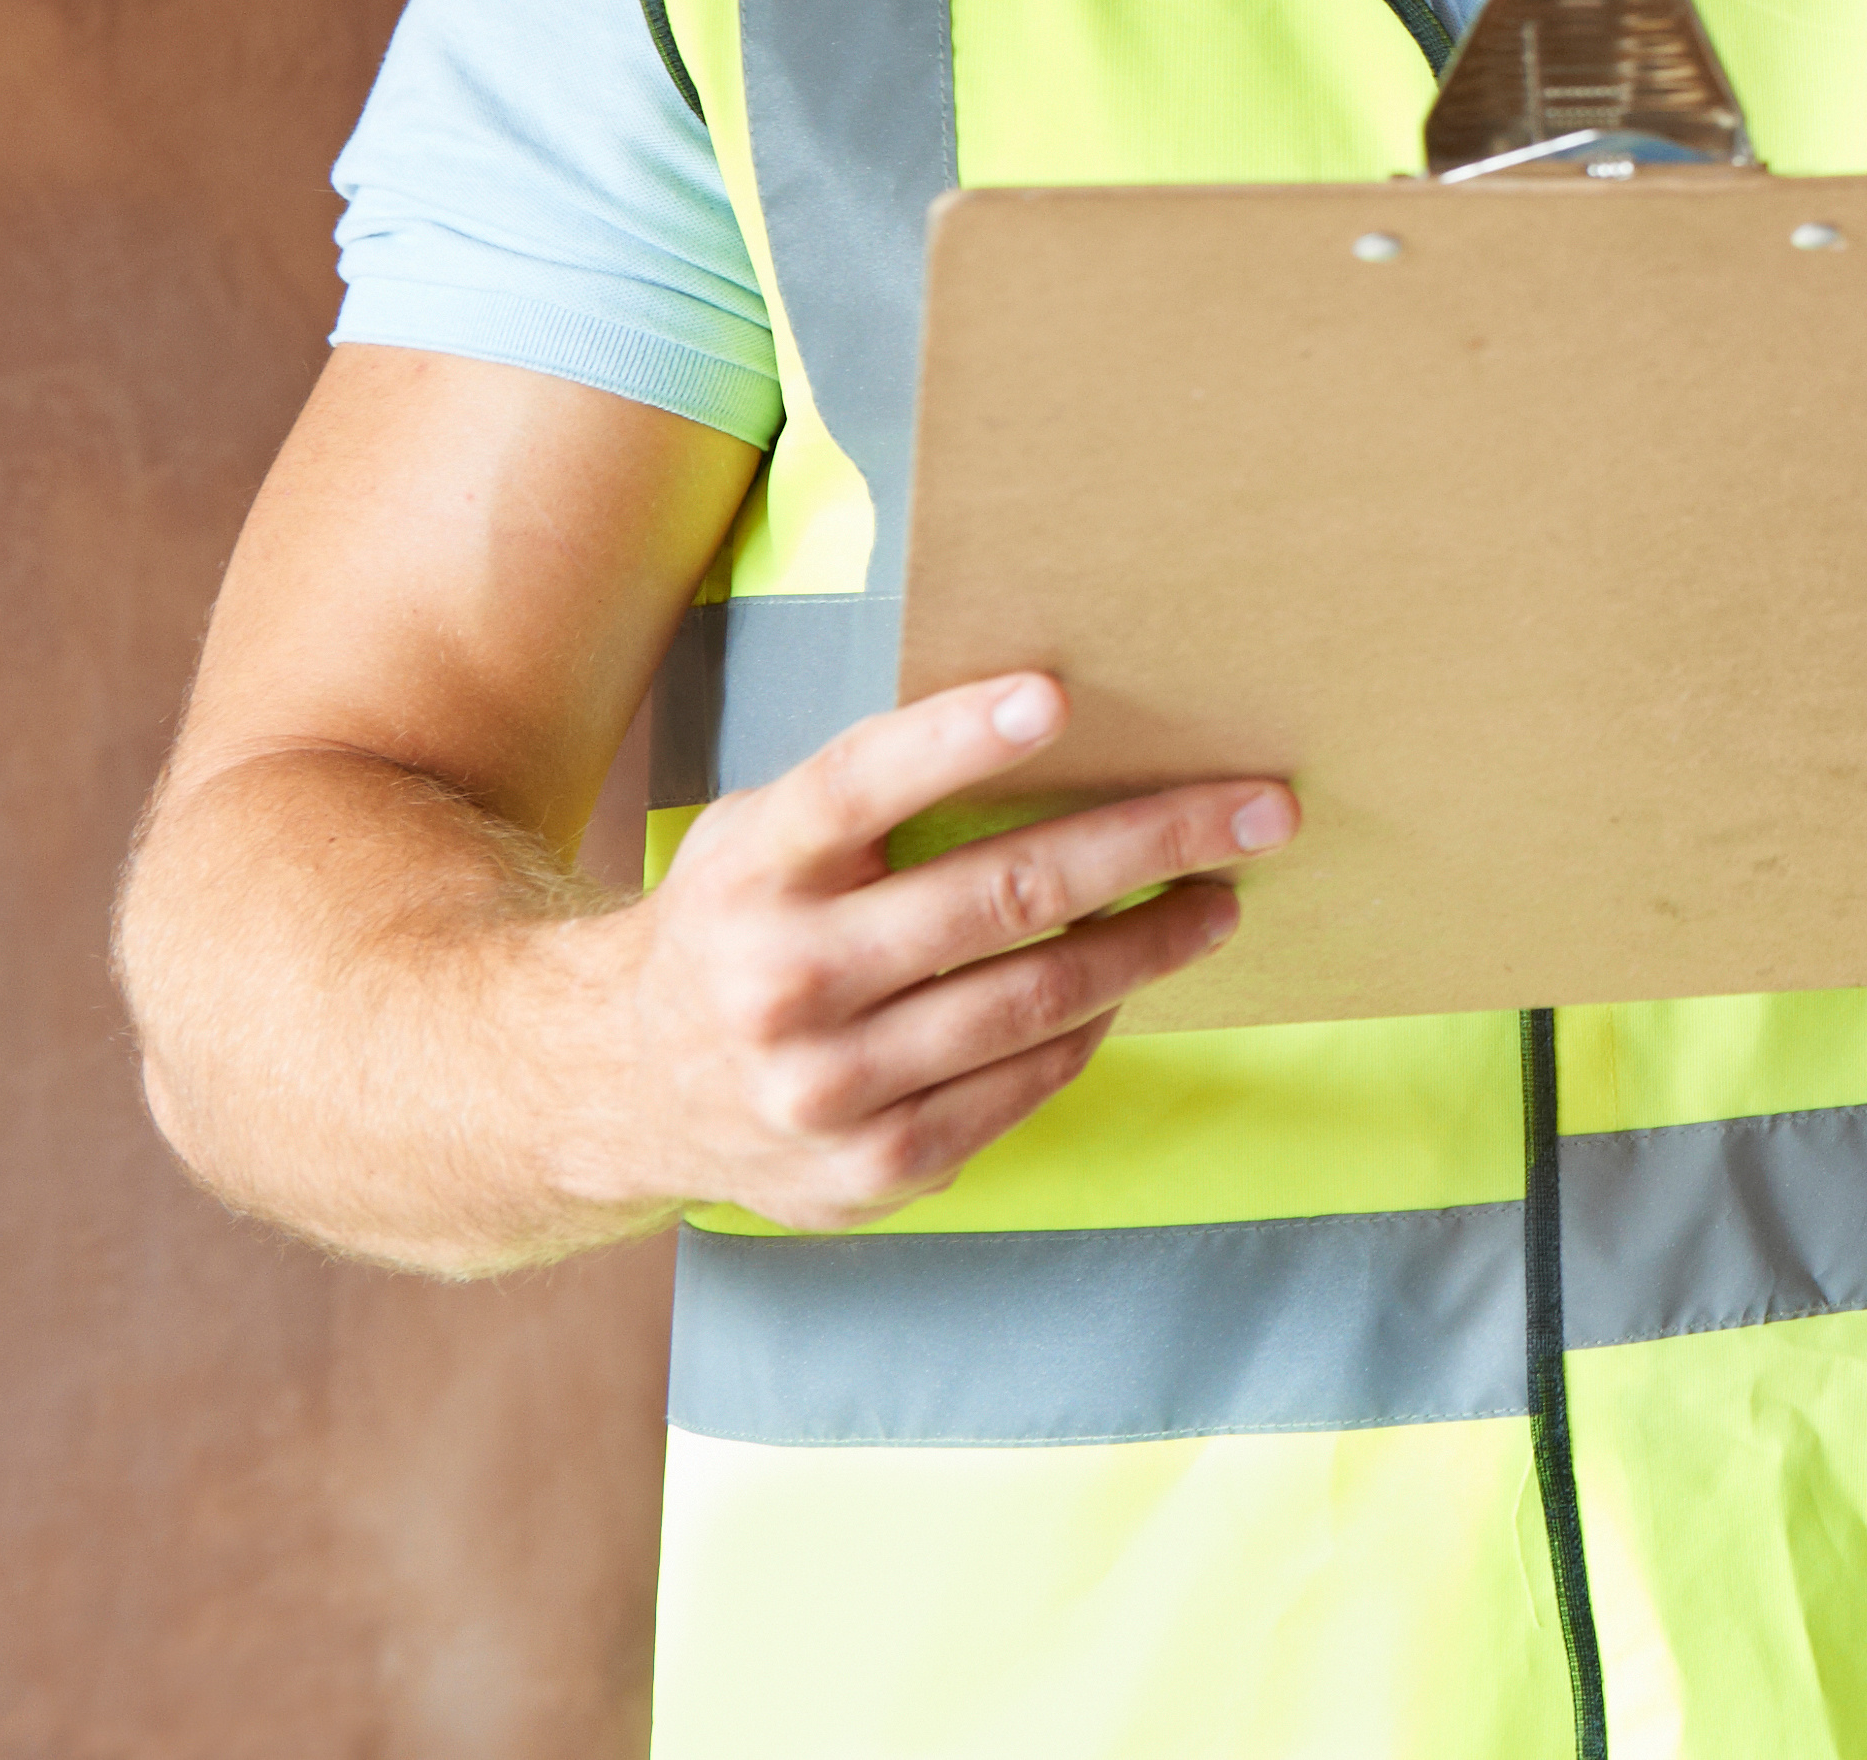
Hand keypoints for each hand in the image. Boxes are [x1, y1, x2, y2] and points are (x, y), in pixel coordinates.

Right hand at [558, 673, 1285, 1232]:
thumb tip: (1055, 721)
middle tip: (1261, 811)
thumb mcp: (762, 836)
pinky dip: (1086, 1030)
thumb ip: (872, 795)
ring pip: (1033, 1001)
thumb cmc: (732, 924)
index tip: (1058, 695)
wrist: (605, 1088)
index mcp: (755, 868)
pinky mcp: (862, 1171)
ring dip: (1151, 944)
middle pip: (1000, 897)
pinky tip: (1123, 986)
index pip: (864, 782)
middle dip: (1153, 844)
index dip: (959, 738)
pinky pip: (1019, 1087)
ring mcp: (822, 1088)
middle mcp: (781, 979)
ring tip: (1219, 902)